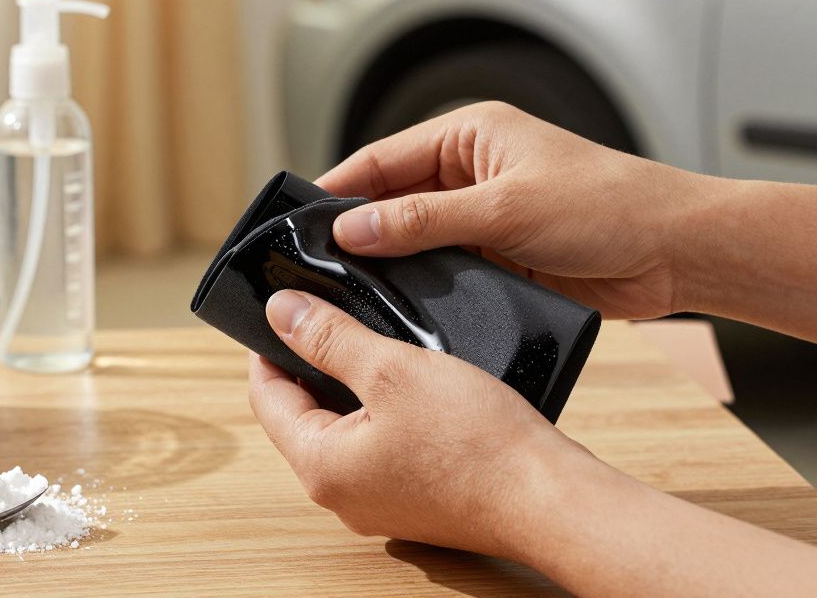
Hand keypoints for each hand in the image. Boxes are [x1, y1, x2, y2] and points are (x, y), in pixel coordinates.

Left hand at [249, 289, 605, 558]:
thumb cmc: (478, 442)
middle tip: (329, 317)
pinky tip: (407, 383)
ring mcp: (378, 504)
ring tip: (370, 342)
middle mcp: (341, 496)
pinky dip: (382, 413)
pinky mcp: (413, 502)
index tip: (281, 311)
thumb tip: (281, 312)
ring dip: (349, 387)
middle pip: (301, 416)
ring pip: (342, 431)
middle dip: (311, 365)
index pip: (266, 397)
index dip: (268, 347)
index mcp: (320, 466)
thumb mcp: (392, 369)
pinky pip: (378, 450)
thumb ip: (330, 338)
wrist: (549, 498)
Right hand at [317, 102, 717, 318]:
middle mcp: (472, 171)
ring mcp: (484, 217)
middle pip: (392, 199)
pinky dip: (423, 286)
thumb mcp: (504, 209)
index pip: (383, 157)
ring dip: (392, 262)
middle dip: (359, 229)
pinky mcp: (499, 257)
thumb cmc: (609, 205)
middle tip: (315, 263)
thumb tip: (354, 227)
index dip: (340, 188)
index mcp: (471, 134)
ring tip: (350, 288)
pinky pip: (444, 270)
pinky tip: (400, 306)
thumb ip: (422, 219)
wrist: (675, 252)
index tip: (300, 220)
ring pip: (415, 240)